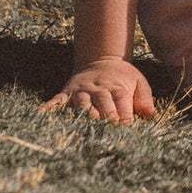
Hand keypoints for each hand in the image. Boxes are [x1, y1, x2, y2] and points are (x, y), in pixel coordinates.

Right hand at [38, 56, 155, 123]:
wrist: (101, 59)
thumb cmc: (122, 78)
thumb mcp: (138, 82)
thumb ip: (144, 98)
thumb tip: (149, 114)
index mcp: (117, 87)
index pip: (122, 101)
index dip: (125, 115)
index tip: (127, 129)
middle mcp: (98, 89)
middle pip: (102, 103)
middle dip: (105, 117)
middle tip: (108, 133)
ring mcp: (81, 91)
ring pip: (81, 104)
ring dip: (83, 115)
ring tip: (83, 129)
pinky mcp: (67, 93)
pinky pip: (57, 101)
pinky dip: (49, 108)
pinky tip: (41, 116)